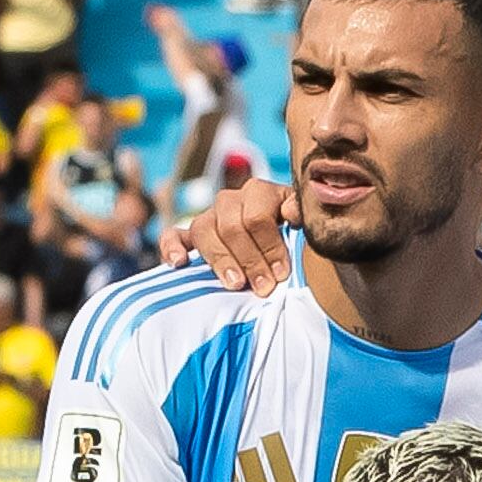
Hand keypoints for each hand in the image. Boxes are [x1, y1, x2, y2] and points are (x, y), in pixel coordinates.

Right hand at [156, 176, 295, 286]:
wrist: (291, 259)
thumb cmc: (302, 246)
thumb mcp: (309, 231)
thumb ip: (304, 219)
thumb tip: (292, 212)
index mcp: (263, 193)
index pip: (258, 216)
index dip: (270, 246)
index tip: (282, 273)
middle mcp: (234, 200)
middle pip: (231, 226)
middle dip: (250, 260)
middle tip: (264, 288)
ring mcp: (211, 217)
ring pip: (203, 230)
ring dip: (220, 260)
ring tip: (236, 285)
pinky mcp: (192, 237)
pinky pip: (174, 236)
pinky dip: (172, 247)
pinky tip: (179, 263)